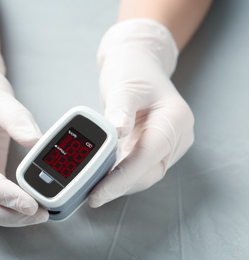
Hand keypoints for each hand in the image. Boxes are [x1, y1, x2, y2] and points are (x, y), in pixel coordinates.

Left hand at [89, 19, 193, 206]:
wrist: (137, 62)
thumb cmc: (132, 70)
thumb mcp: (124, 86)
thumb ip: (119, 110)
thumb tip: (115, 133)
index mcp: (174, 119)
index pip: (147, 157)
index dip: (122, 179)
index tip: (99, 192)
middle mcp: (176, 136)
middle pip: (148, 172)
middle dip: (119, 185)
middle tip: (90, 193)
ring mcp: (166, 143)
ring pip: (143, 173)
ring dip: (118, 182)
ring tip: (92, 186)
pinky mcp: (154, 146)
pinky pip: (136, 166)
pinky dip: (119, 173)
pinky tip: (101, 175)